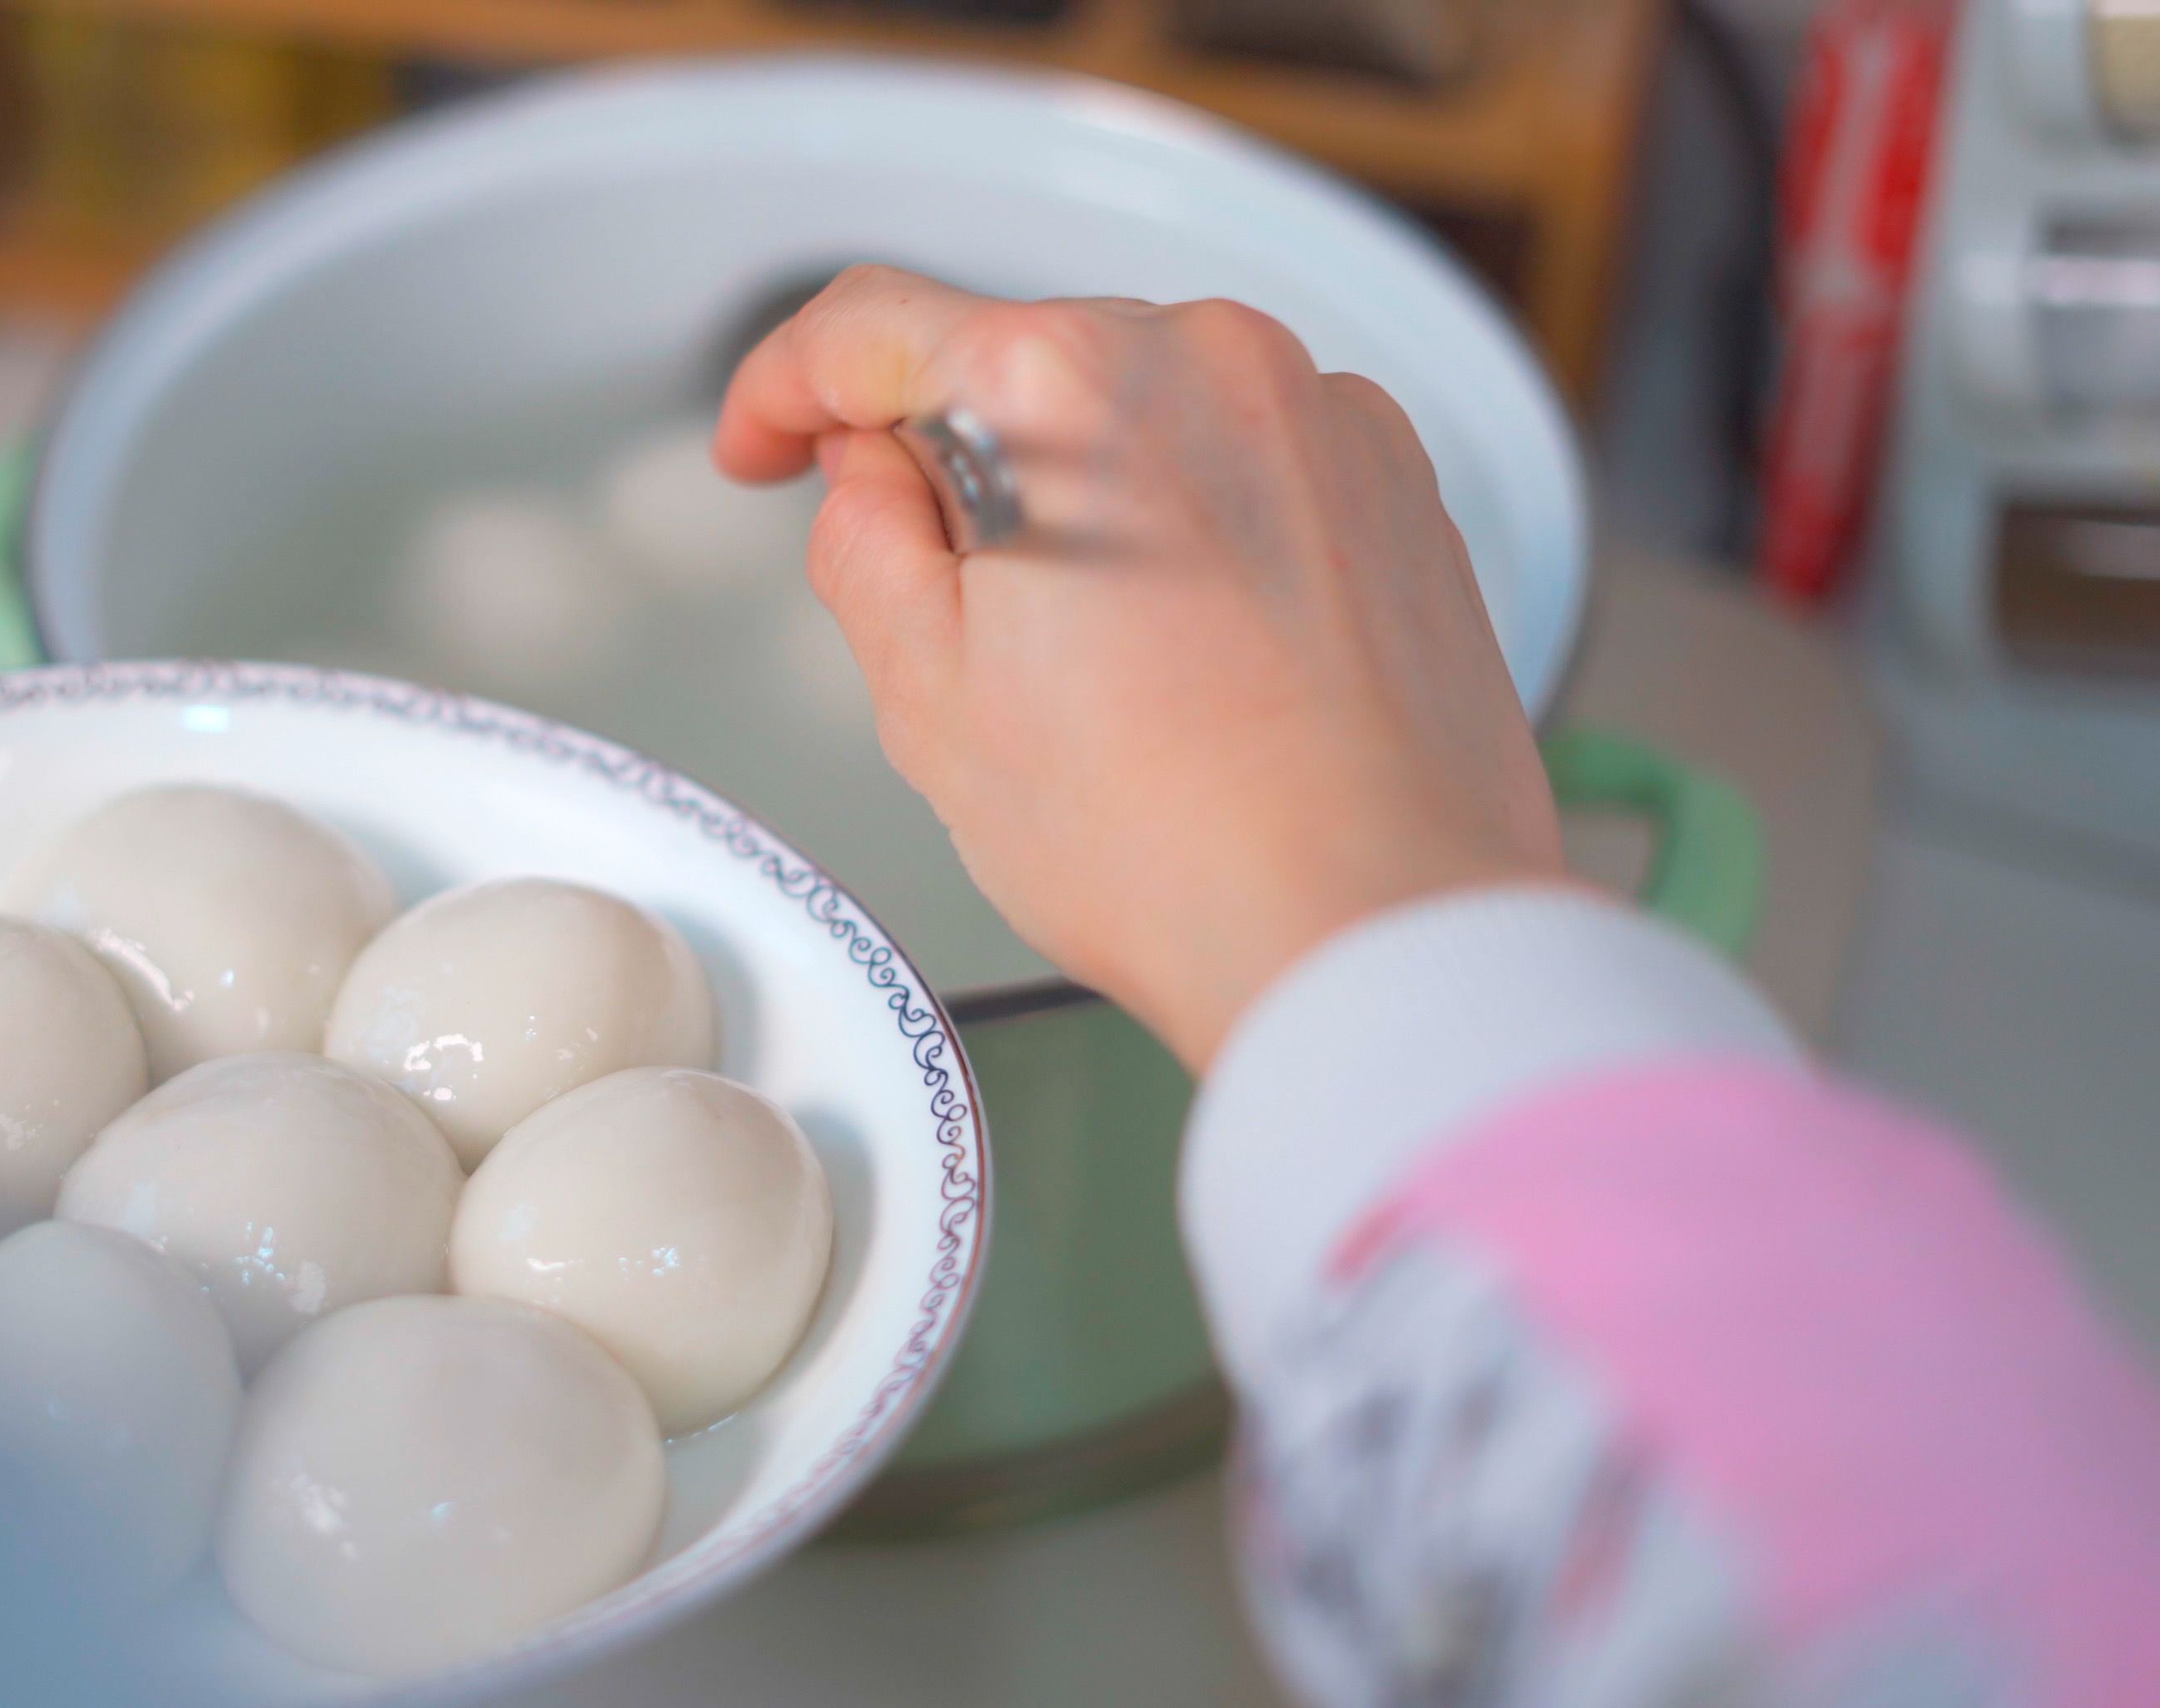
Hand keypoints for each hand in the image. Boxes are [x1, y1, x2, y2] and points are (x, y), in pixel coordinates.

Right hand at [716, 267, 1568, 1067]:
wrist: (1377, 928)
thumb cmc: (1161, 837)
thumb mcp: (927, 697)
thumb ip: (864, 543)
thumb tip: (875, 478)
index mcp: (1061, 383)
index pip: (869, 328)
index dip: (783, 385)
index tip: (761, 443)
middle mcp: (1204, 354)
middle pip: (1016, 364)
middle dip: (955, 463)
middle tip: (942, 616)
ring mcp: (1320, 410)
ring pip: (1139, 413)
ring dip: (1082, 496)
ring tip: (1094, 667)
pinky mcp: (1398, 479)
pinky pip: (1248, 461)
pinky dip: (1194, 525)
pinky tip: (1194, 657)